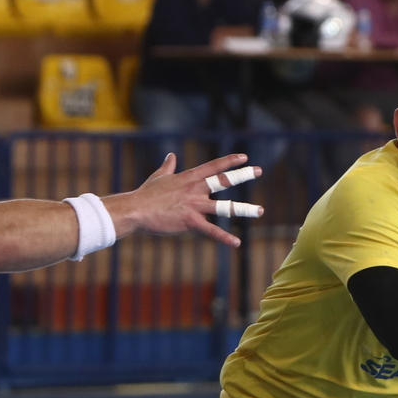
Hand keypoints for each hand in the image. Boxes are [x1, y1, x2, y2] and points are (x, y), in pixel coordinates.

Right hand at [105, 153, 263, 245]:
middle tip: (259, 170)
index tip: (244, 158)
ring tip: (261, 210)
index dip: (230, 162)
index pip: (213, 167)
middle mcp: (195, 190)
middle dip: (242, 175)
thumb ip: (169, 166)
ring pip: (224, 207)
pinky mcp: (190, 221)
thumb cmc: (146, 194)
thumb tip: (171, 155)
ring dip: (244, 208)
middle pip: (224, 180)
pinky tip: (236, 242)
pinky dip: (224, 237)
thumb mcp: (159, 177)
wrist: (136, 210)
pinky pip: (211, 231)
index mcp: (189, 178)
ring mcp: (194, 205)